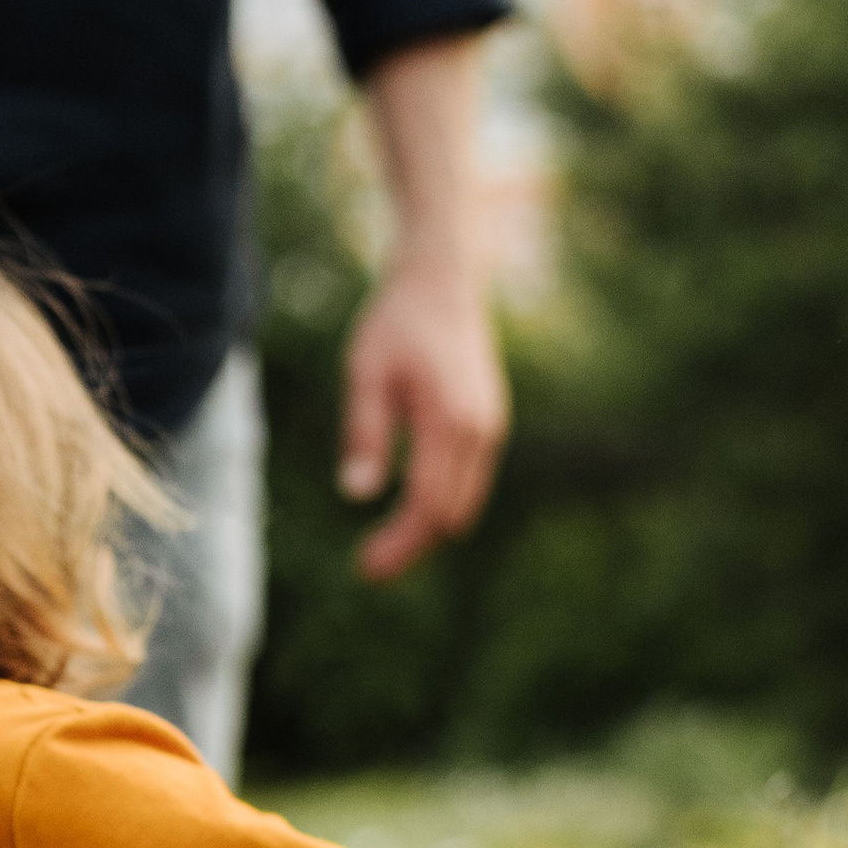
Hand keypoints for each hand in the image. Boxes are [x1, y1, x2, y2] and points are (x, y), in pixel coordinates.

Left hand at [338, 258, 510, 582]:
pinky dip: (440, 503)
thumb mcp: (366, 373)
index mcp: (450, 421)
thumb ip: (365, 433)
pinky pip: (468, 481)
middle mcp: (480, 431)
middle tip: (369, 566)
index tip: (367, 568)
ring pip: (463, 502)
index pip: (428, 505)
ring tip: (384, 545)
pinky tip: (408, 508)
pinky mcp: (488, 423)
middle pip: (450, 514)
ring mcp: (490, 427)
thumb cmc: (397, 320)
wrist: (444, 279)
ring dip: (427, 527)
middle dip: (412, 545)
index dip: (400, 544)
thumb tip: (357, 494)